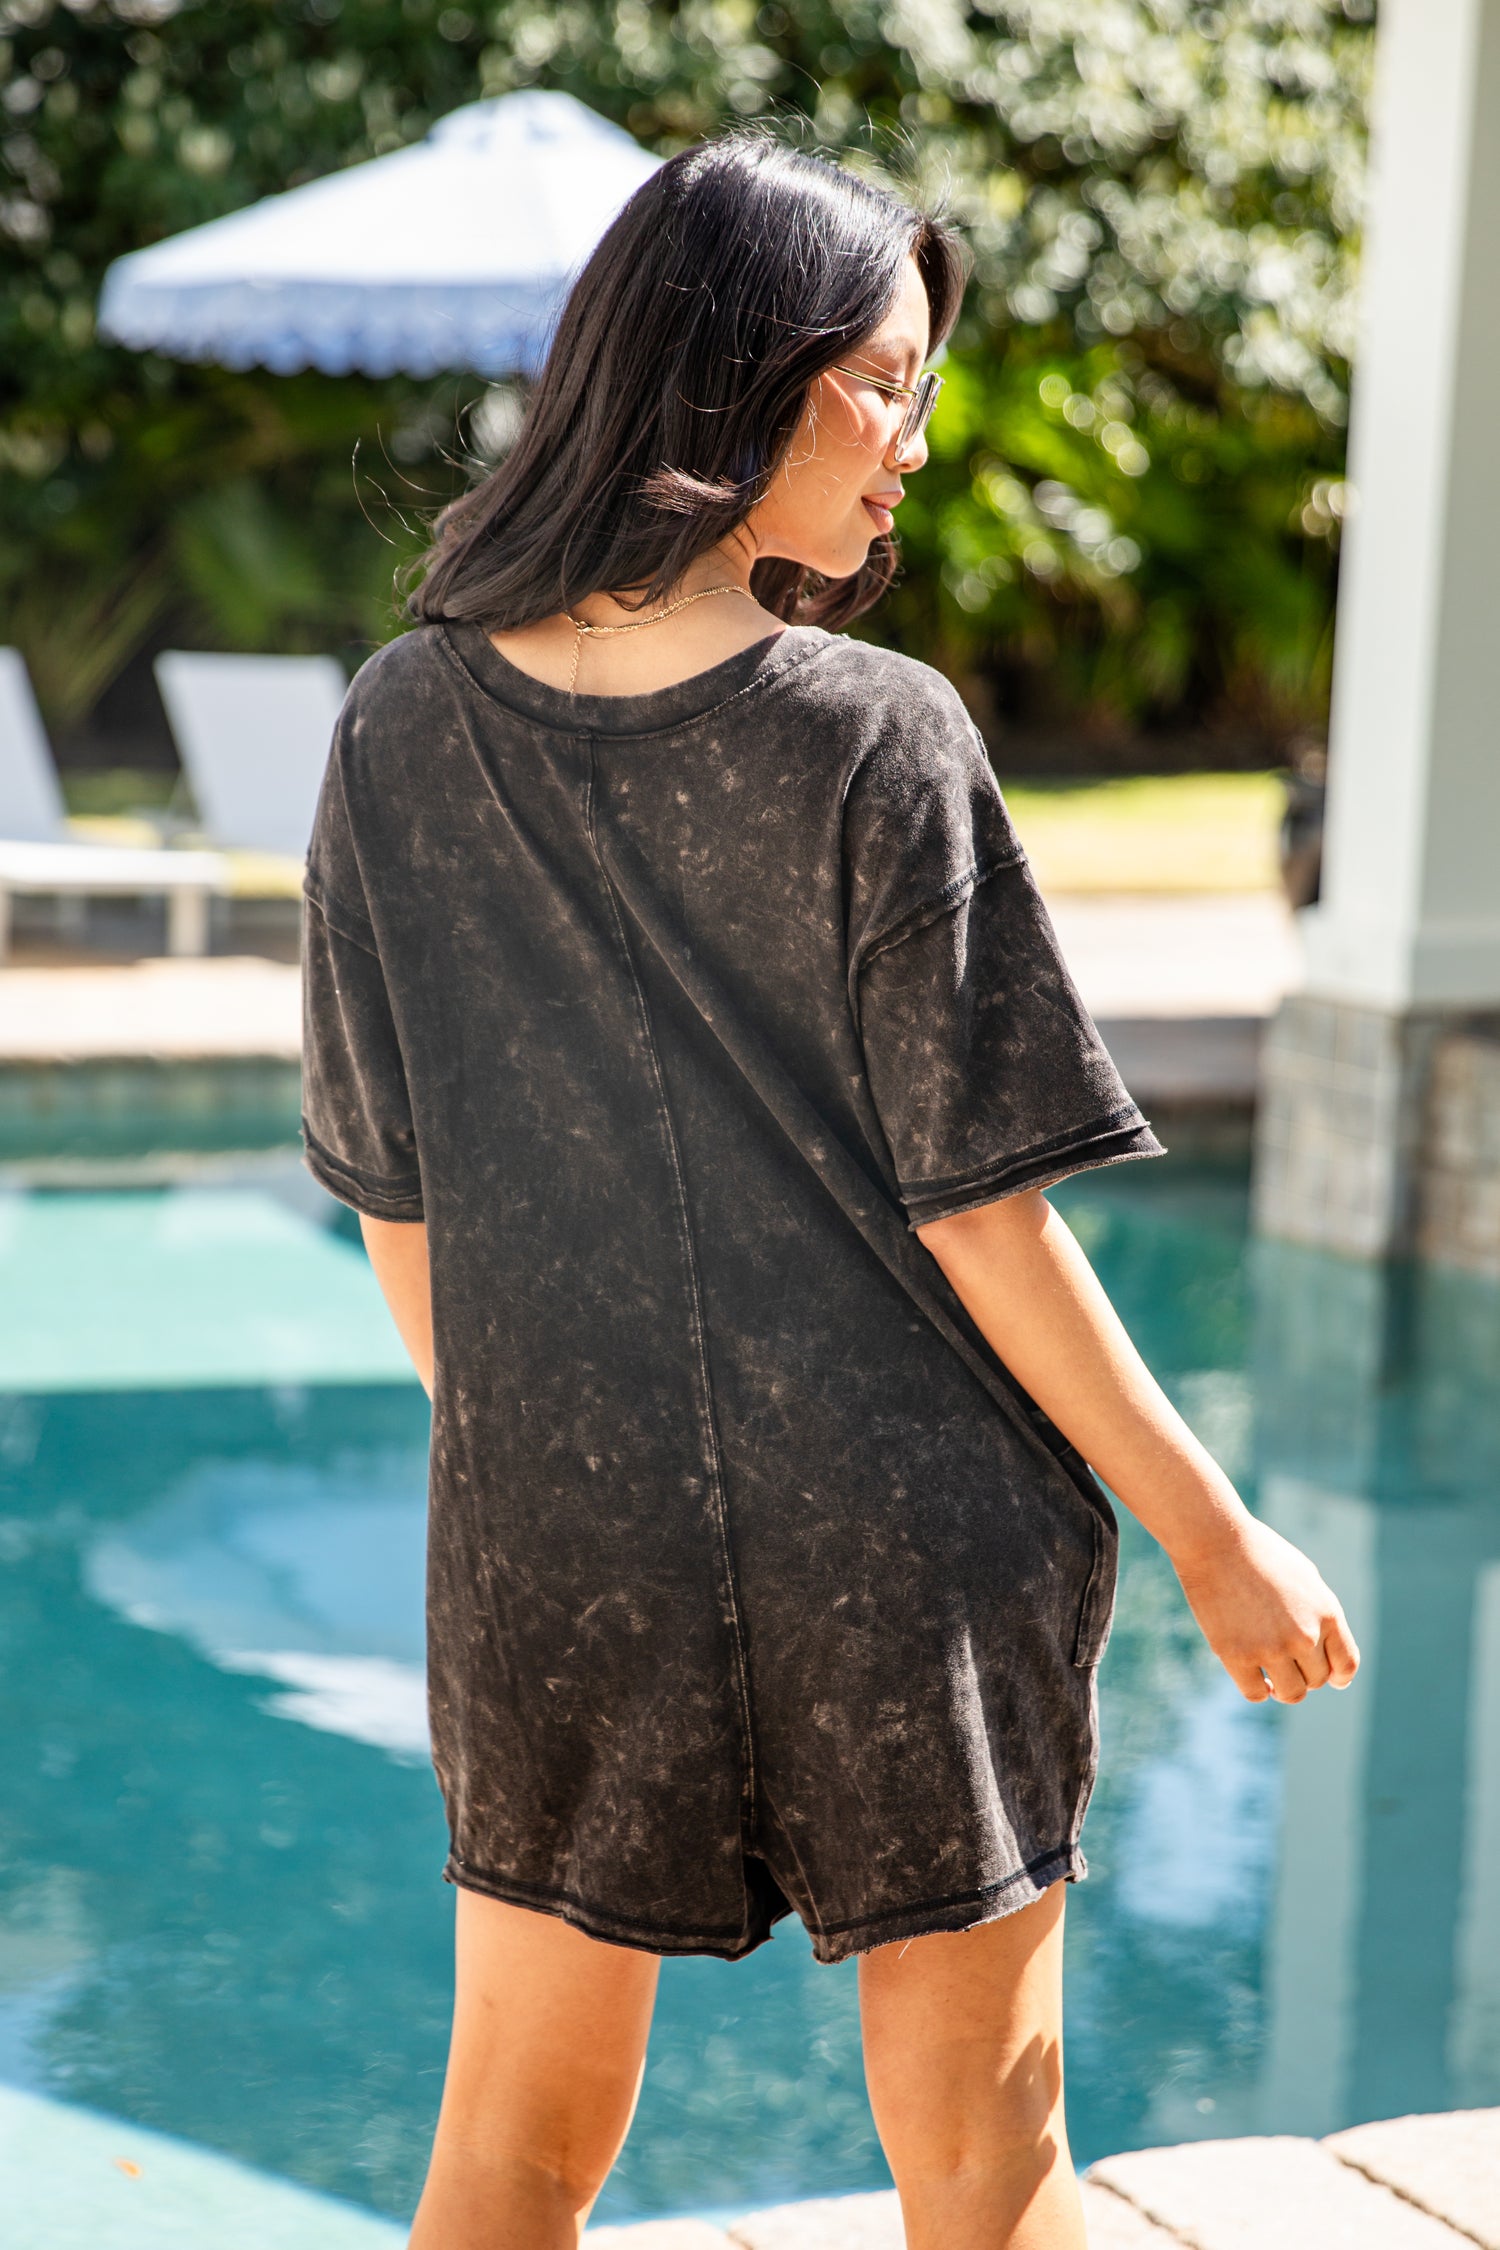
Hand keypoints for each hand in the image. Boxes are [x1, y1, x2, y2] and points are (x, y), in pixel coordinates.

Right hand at [1170, 1514, 1359, 1703]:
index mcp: (1326, 1613)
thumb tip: (1325, 1650)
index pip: (1346, 1665)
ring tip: (1272, 1678)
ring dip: (1283, 1689)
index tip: (1328, 1677)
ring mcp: (1270, 1648)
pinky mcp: (1236, 1655)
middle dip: (1304, 1674)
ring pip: (1290, 1693)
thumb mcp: (1305, 1577)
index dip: (1338, 1676)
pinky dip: (1258, 1690)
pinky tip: (1253, 1676)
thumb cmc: (1259, 1554)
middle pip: (1316, 1680)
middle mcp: (1304, 1635)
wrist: (1216, 1541)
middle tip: (1285, 1661)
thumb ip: (1320, 1614)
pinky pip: (1255, 1693)